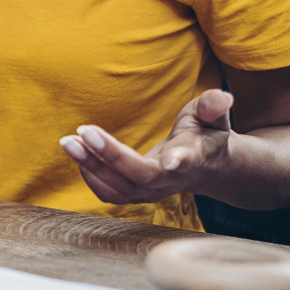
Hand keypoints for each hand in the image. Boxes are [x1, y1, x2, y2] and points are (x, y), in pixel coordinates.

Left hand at [59, 89, 233, 205]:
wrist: (205, 166)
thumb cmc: (205, 134)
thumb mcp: (213, 117)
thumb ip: (213, 107)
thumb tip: (221, 95)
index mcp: (194, 158)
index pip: (187, 162)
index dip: (180, 161)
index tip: (171, 160)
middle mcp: (171, 180)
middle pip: (140, 176)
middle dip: (111, 155)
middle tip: (83, 132)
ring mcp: (152, 192)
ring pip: (118, 188)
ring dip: (90, 165)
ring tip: (68, 142)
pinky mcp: (135, 194)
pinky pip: (108, 193)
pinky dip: (90, 175)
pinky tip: (78, 152)